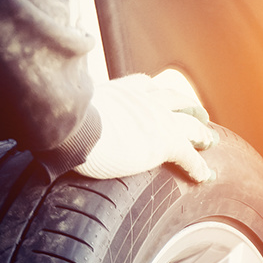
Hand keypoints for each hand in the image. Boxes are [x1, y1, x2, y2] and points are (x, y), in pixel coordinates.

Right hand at [75, 69, 219, 182]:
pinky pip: (189, 156)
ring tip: (210, 140)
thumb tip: (53, 127)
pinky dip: (199, 167)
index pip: (144, 86)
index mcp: (119, 91)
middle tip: (199, 113)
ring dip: (201, 132)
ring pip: (189, 124)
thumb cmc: (61, 121)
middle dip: (188, 107)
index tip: (160, 94)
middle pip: (173, 100)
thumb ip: (71, 115)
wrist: (73, 125)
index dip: (156, 92)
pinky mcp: (165, 142)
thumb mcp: (67, 110)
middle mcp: (142, 100)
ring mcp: (157, 119)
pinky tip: (206, 176)